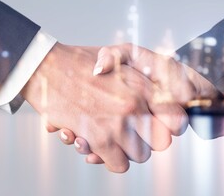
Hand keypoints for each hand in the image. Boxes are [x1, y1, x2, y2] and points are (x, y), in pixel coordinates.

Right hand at [53, 43, 219, 163]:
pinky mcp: (97, 138)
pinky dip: (111, 160)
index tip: (159, 125)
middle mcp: (134, 106)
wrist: (47, 67)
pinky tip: (101, 145)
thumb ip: (143, 79)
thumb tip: (166, 98)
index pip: (177, 119)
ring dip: (128, 150)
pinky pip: (119, 165)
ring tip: (115, 138)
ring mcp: (117, 123)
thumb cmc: (81, 63)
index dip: (170, 125)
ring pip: (140, 156)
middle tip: (134, 132)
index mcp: (142, 86)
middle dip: (148, 139)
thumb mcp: (118, 59)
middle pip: (160, 142)